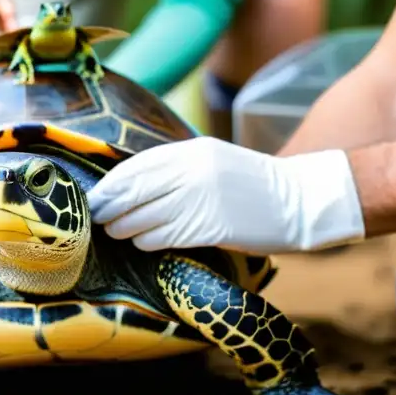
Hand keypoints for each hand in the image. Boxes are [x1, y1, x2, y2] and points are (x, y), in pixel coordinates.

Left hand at [86, 137, 365, 254]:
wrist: (299, 200)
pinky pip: (167, 235)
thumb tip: (135, 183)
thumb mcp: (214, 160)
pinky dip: (148, 240)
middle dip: (110, 205)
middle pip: (136, 190)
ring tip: (114, 231)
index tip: (98, 194)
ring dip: (124, 226)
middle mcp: (193, 171)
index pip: (138, 165)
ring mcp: (202, 199)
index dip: (113, 183)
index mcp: (193, 151)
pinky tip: (141, 243)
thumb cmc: (252, 184)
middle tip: (96, 216)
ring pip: (146, 215)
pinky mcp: (213, 227)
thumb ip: (179, 167)